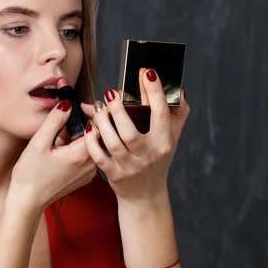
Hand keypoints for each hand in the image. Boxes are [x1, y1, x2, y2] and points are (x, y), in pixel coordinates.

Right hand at [9, 100, 96, 215]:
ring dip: (78, 138)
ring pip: (90, 145)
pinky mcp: (84, 178)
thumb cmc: (30, 174)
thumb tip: (67, 104)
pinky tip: (60, 152)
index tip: (80, 106)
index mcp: (81, 155)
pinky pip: (86, 157)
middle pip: (95, 135)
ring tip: (58, 141)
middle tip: (63, 123)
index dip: (91, 113)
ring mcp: (89, 173)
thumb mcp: (38, 143)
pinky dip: (77, 149)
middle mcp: (90, 165)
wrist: (28, 200)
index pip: (98, 126)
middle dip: (82, 125)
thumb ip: (54, 121)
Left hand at [80, 69, 189, 206]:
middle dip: (118, 109)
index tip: (147, 72)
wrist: (145, 195)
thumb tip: (178, 90)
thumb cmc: (157, 160)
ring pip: (112, 142)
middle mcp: (148, 155)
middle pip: (130, 131)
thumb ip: (177, 114)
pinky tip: (89, 127)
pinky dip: (91, 141)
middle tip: (110, 93)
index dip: (155, 92)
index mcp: (164, 143)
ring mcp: (130, 166)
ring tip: (98, 107)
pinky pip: (98, 156)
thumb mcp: (171, 138)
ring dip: (102, 122)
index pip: (162, 114)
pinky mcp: (114, 175)